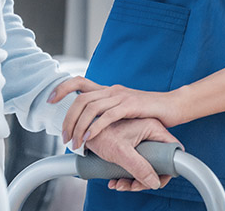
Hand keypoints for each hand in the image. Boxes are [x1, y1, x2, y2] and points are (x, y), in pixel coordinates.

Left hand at [55, 77, 183, 148]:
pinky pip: (108, 115)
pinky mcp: (131, 106)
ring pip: (91, 107)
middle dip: (68, 118)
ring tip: (76, 143)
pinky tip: (90, 138)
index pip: (80, 82)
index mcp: (109, 91)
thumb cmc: (150, 111)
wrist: (173, 106)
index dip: (62, 88)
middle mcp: (113, 90)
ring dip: (79, 126)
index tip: (50, 100)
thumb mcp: (125, 109)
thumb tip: (91, 123)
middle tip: (65, 137)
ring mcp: (122, 96)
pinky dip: (95, 127)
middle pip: (81, 98)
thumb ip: (109, 112)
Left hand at [85, 118, 179, 191]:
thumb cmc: (99, 134)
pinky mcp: (130, 145)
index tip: (159, 179)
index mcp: (153, 127)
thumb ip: (139, 168)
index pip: (172, 149)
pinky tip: (115, 179)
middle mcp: (149, 132)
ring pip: (145, 165)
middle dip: (144, 177)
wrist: (82, 131)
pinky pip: (135, 163)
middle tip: (132, 186)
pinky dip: (126, 174)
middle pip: (158, 161)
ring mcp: (140, 139)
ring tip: (118, 183)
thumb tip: (154, 183)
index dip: (169, 167)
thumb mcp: (121, 153)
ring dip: (133, 179)